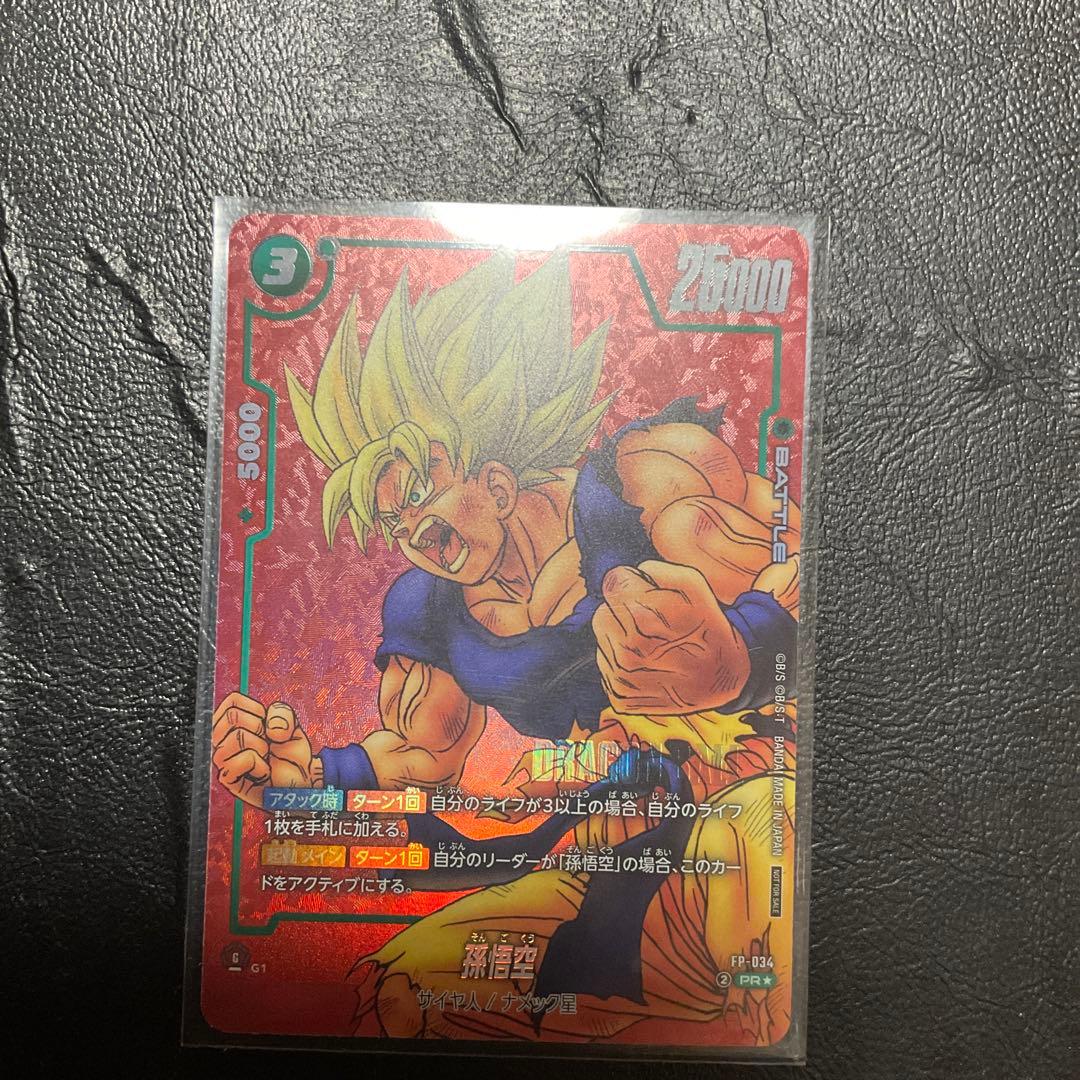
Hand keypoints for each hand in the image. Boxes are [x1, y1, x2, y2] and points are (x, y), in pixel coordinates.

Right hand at [211, 692, 321, 807]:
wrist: (301, 780)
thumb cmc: (290, 752)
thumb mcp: (292, 724)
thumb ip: (282, 713)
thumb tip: (270, 729)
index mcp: (231, 723)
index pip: (232, 701)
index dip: (257, 710)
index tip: (266, 726)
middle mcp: (220, 739)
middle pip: (232, 716)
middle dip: (259, 728)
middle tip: (267, 744)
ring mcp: (222, 759)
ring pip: (237, 737)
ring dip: (261, 748)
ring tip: (264, 758)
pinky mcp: (227, 778)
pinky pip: (241, 760)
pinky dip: (260, 766)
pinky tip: (263, 772)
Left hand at [592, 560, 749, 714]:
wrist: (721, 680)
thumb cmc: (708, 629)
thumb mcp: (694, 586)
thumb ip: (655, 570)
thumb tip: (626, 575)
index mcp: (643, 617)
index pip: (612, 582)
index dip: (632, 583)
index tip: (647, 594)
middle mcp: (628, 649)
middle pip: (602, 611)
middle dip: (623, 610)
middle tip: (652, 622)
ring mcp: (622, 676)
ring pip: (602, 639)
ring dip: (620, 636)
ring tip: (652, 644)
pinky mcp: (619, 696)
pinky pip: (606, 666)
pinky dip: (622, 662)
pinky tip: (648, 664)